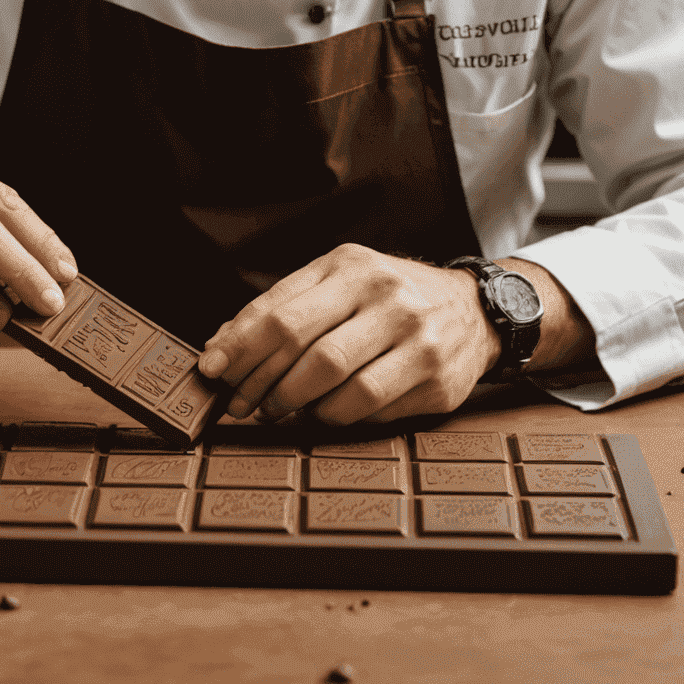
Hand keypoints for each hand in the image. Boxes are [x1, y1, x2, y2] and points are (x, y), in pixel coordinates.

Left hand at [196, 244, 499, 425]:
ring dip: (298, 407)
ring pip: (340, 387)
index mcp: (352, 266)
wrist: (473, 309)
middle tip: (242, 404)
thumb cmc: (387, 296)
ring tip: (280, 409)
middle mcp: (387, 297)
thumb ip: (282, 306)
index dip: (239, 346)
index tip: (210, 370)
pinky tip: (326, 411)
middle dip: (264, 385)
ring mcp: (417, 340)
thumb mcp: (338, 281)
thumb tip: (220, 344)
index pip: (282, 312)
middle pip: (308, 352)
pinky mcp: (437, 382)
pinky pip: (372, 410)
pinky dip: (338, 417)